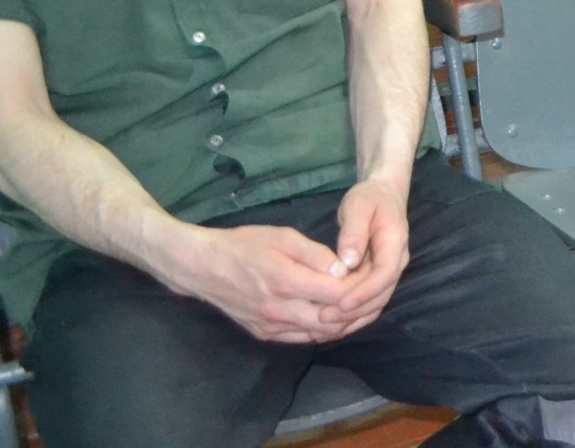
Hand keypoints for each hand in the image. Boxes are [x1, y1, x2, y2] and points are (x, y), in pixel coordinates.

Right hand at [165, 224, 352, 344]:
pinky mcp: (264, 334)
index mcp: (286, 281)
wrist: (204, 268)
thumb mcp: (284, 237)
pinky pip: (301, 338)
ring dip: (342, 323)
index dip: (359, 288)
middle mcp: (279, 310)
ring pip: (319, 334)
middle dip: (357, 309)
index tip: (370, 274)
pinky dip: (322, 330)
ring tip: (358, 305)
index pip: (337, 295)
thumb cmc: (245, 245)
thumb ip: (316, 254)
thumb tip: (344, 268)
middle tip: (371, 293)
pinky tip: (333, 316)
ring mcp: (270, 326)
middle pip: (332, 320)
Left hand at [320, 176, 410, 335]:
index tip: (341, 303)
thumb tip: (347, 262)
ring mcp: (389, 271)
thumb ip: (353, 233)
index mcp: (395, 242)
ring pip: (377, 302)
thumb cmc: (369, 199)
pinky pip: (370, 301)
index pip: (385, 274)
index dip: (365, 292)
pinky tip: (332, 322)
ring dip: (353, 317)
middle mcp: (397, 261)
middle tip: (323, 318)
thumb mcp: (358, 206)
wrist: (383, 195)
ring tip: (324, 325)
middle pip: (382, 294)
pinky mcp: (379, 277)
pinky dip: (354, 315)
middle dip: (355, 310)